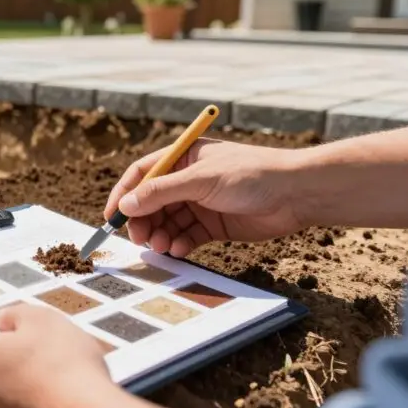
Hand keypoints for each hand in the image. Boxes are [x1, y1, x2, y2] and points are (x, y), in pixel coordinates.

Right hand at [104, 139, 305, 257]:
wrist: (296, 194)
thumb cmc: (251, 174)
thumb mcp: (200, 180)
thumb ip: (161, 192)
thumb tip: (125, 206)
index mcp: (182, 158)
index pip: (142, 174)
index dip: (124, 194)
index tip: (111, 217)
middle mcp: (188, 179)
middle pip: (152, 202)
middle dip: (143, 221)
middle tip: (140, 239)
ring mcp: (201, 203)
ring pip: (168, 221)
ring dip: (160, 234)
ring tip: (163, 247)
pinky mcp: (214, 224)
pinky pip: (187, 235)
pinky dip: (179, 243)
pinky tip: (180, 249)